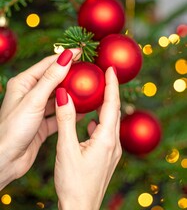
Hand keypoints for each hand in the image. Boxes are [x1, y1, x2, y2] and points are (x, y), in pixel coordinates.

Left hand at [0, 49, 79, 189]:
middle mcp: (30, 95)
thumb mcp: (33, 100)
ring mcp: (36, 110)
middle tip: (87, 71)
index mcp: (24, 83)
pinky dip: (69, 113)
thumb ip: (51, 79)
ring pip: (57, 98)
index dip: (65, 58)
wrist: (5, 160)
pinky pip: (59, 114)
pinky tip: (82, 111)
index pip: (47, 65)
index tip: (81, 53)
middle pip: (54, 80)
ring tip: (87, 90)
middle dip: (70, 75)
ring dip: (71, 94)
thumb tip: (66, 58)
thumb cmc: (13, 128)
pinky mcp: (41, 124)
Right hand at [54, 67, 121, 209]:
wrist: (80, 208)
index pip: (112, 104)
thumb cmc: (73, 182)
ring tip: (97, 95)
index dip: (112, 85)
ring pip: (111, 122)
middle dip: (111, 92)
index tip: (111, 69)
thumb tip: (64, 95)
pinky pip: (106, 133)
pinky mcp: (106, 156)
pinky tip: (91, 123)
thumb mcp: (66, 149)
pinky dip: (100, 122)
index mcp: (106, 139)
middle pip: (114, 111)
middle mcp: (113, 143)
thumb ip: (66, 121)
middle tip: (104, 77)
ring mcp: (111, 151)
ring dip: (105, 107)